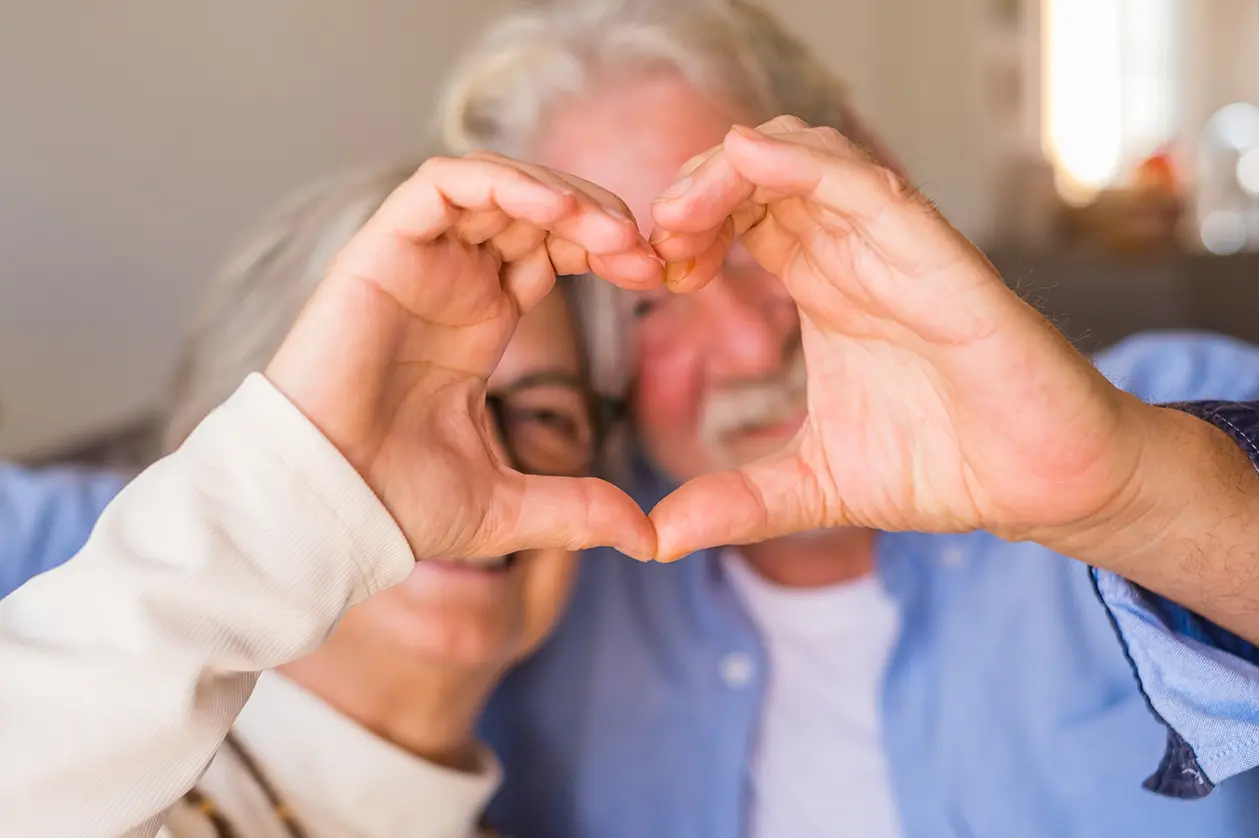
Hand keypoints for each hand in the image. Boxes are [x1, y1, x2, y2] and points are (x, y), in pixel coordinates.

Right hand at [267, 154, 660, 559]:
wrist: (328, 509)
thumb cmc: (396, 504)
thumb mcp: (510, 507)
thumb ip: (580, 510)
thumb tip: (651, 541)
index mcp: (480, 324)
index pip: (553, 252)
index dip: (607, 251)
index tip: (657, 275)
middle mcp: (452, 284)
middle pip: (536, 210)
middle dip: (599, 218)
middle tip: (646, 252)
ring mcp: (417, 263)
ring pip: (497, 185)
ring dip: (562, 194)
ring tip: (613, 235)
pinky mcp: (381, 251)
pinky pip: (443, 184)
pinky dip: (501, 181)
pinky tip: (555, 212)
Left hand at [647, 117, 1150, 560]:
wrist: (1040, 485)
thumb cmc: (943, 465)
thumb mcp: (814, 487)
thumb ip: (736, 504)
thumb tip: (654, 540)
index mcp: (824, 287)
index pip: (742, 217)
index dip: (687, 227)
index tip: (652, 274)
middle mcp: (854, 254)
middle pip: (761, 172)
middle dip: (694, 187)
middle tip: (656, 240)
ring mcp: (895, 249)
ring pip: (805, 157)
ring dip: (730, 168)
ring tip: (682, 218)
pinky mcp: (938, 259)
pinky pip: (865, 185)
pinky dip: (803, 162)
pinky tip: (745, 161)